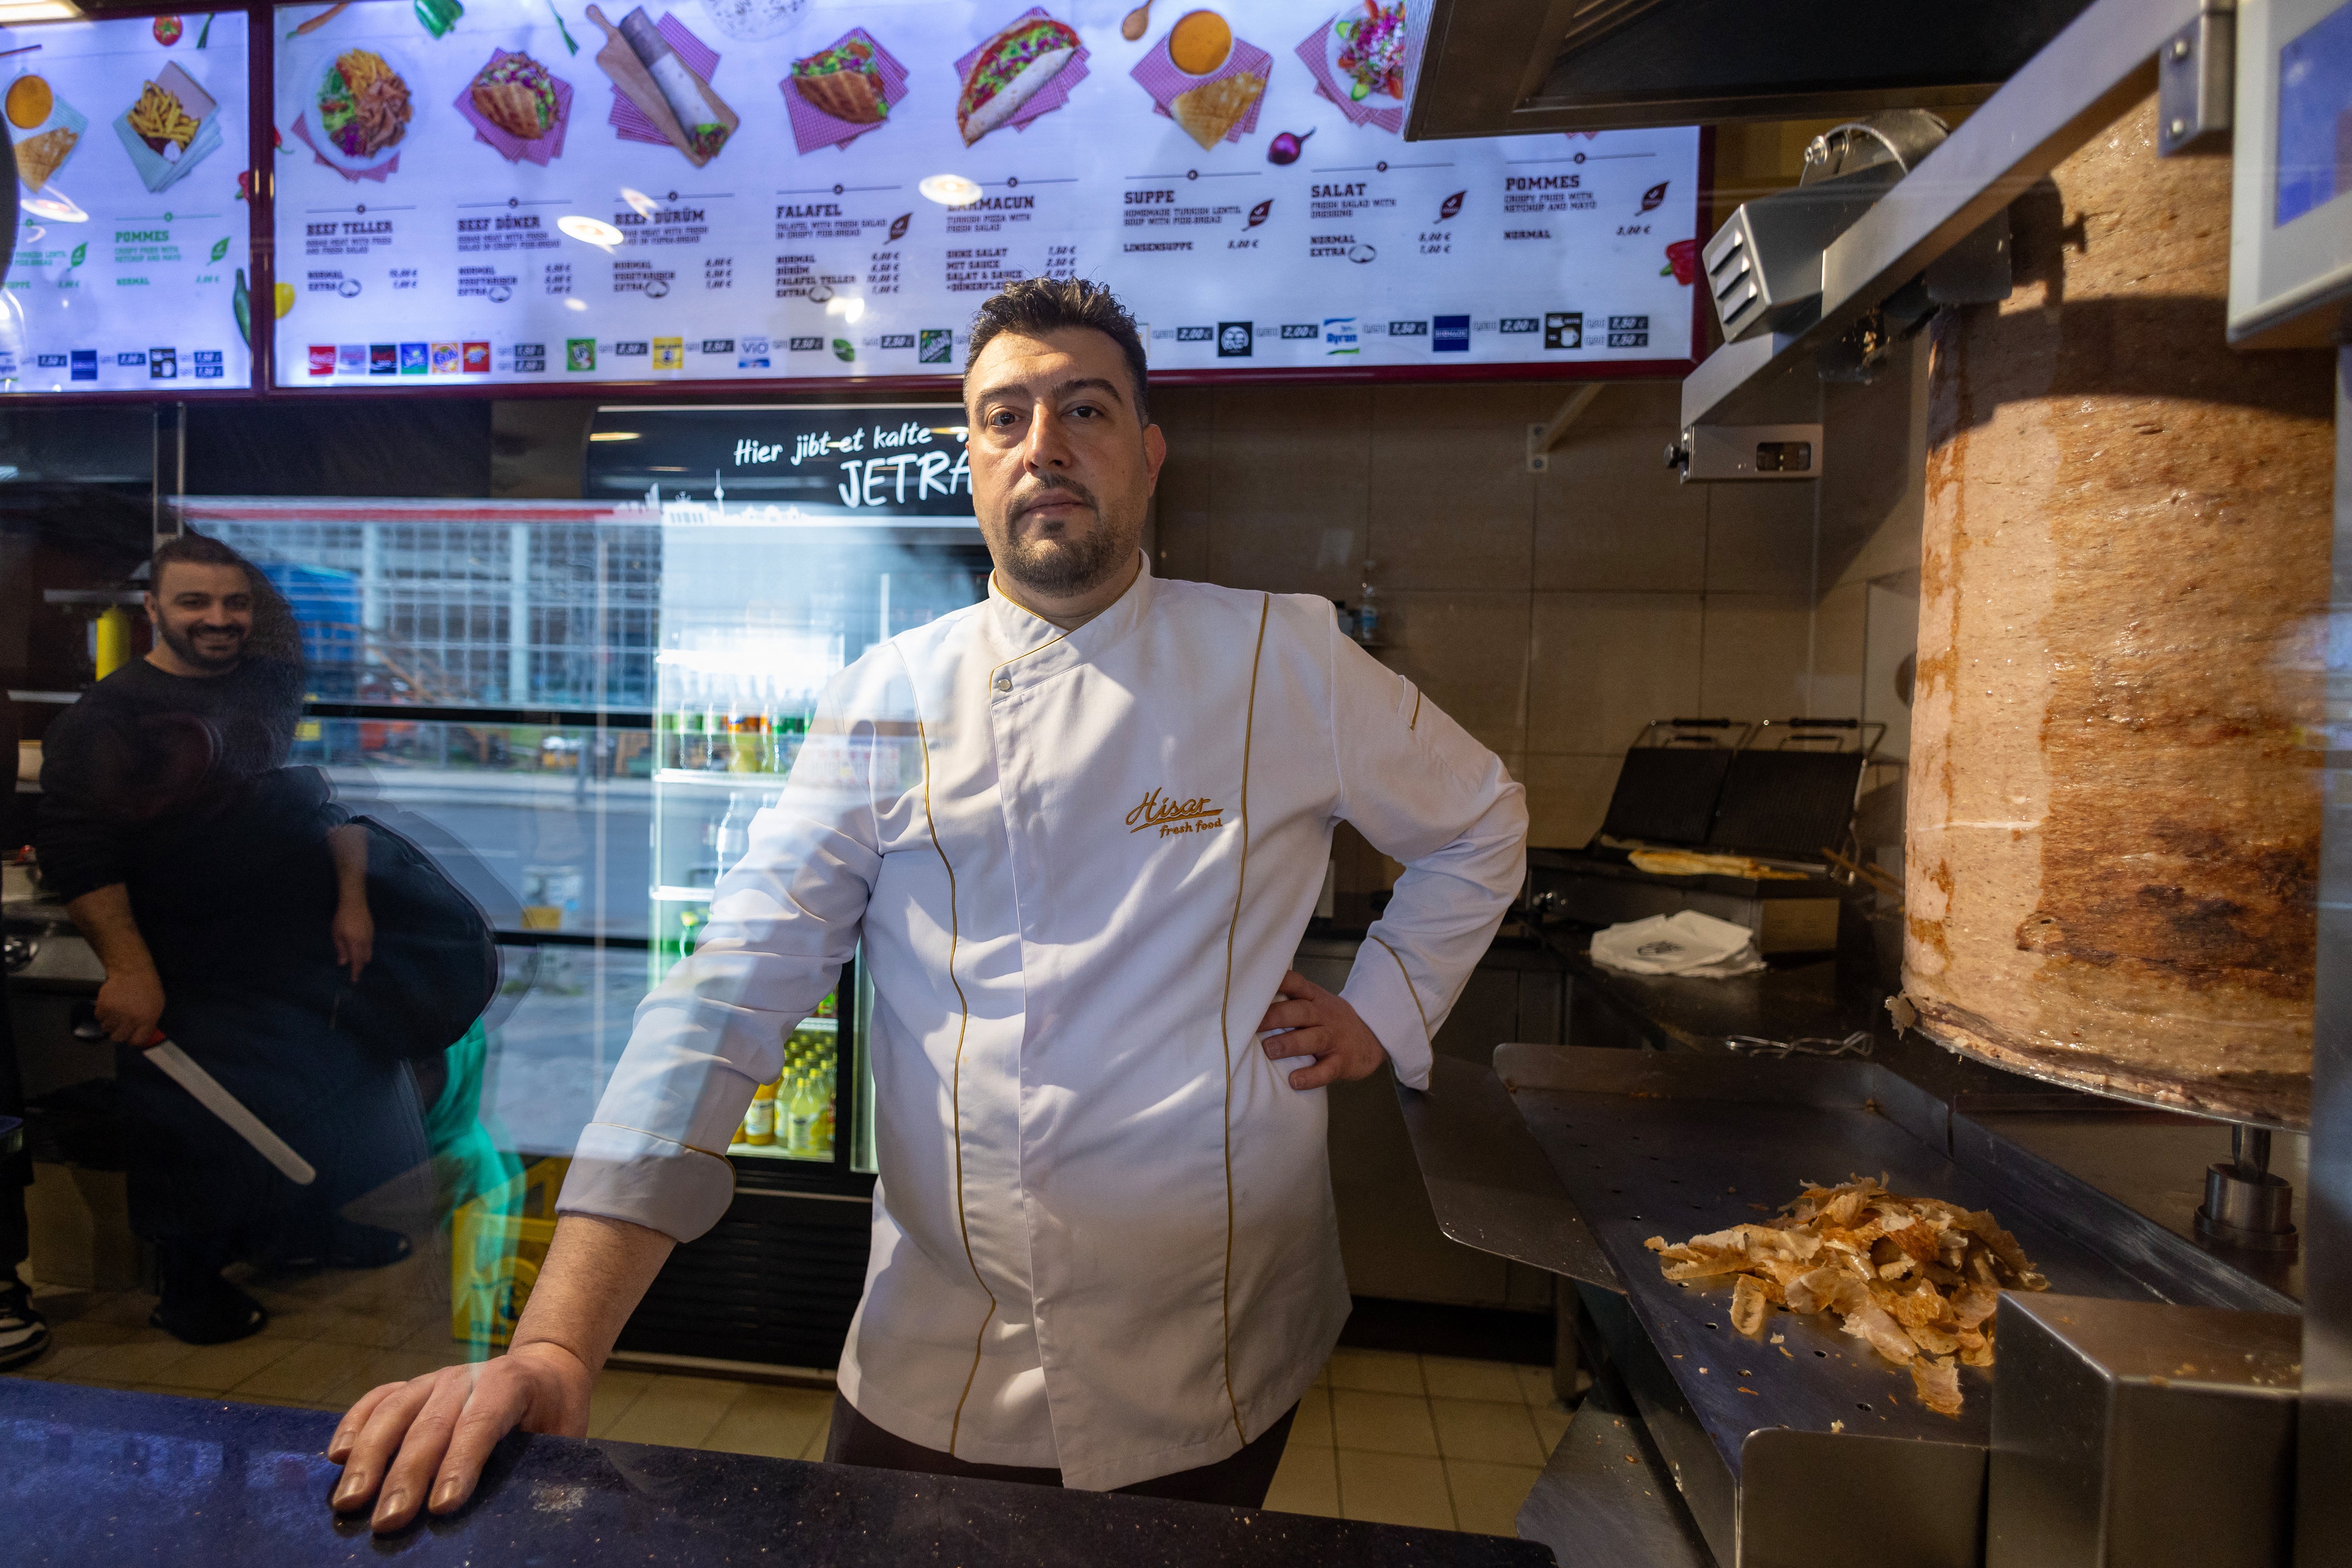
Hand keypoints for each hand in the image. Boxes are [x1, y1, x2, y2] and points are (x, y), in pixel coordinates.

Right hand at [94, 968, 165, 1045]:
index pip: (137, 1041)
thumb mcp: (157, 1006)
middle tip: (121, 1026)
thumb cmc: (148, 987)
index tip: (131, 1037)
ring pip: (106, 1029)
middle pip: (118, 1038)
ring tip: (115, 1013)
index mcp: (147, 1020)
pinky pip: (98, 1018)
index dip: (133, 1040)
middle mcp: (130, 1020)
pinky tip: (110, 1006)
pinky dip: (102, 1014)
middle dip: (119, 1034)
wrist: (132, 971)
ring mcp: (115, 1014)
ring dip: (110, 1023)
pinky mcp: (103, 1007)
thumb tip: (141, 1035)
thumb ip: (149, 1022)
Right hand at [328, 1342, 593, 1532]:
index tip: (441, 1507)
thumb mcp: (566, 1438)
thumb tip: (542, 1513)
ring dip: (369, 1458)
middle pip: (432, 1425)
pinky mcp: (412, 1386)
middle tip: (388, 1522)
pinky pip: (378, 1400)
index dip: (461, 1465)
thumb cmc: (553, 1414)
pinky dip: (354, 1424)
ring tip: (350, 1502)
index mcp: (511, 1385)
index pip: (481, 1423)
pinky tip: (335, 1456)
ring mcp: (434, 1379)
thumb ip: (550, 1471)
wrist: (546, 1369)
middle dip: (407, 1476)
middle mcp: (467, 1377)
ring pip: (396, 1412)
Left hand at [332, 896, 374, 981]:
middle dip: (360, 966)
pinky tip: (359, 948)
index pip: (357, 962)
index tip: (354, 980)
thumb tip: (343, 963)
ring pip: (369, 953)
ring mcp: (371, 937)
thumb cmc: (342, 919)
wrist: (354, 903)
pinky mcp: (372, 932)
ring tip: (356, 960)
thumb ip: (341, 950)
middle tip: (353, 970)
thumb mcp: (337, 935)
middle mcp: (366, 943)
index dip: (356, 972)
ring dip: (363, 958)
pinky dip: (365, 950)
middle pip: (365, 959)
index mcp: (356, 944)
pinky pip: (370, 946)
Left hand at [1258, 969, 1388, 1089]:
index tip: (1256, 986)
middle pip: (1301, 1011)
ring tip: (1270, 1050)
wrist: (1372, 1038)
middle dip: (1276, 1016)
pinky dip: (1311, 1076)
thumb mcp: (1316, 1003)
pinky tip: (1295, 1081)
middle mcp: (1324, 1016)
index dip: (1279, 983)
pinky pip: (1327, 1070)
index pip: (1297, 984)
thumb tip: (1249, 1003)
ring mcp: (1335, 1039)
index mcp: (1314, 999)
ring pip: (1313, 1038)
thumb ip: (1290, 1001)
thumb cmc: (1332, 1021)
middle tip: (1252, 1025)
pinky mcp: (1342, 1062)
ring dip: (1290, 1043)